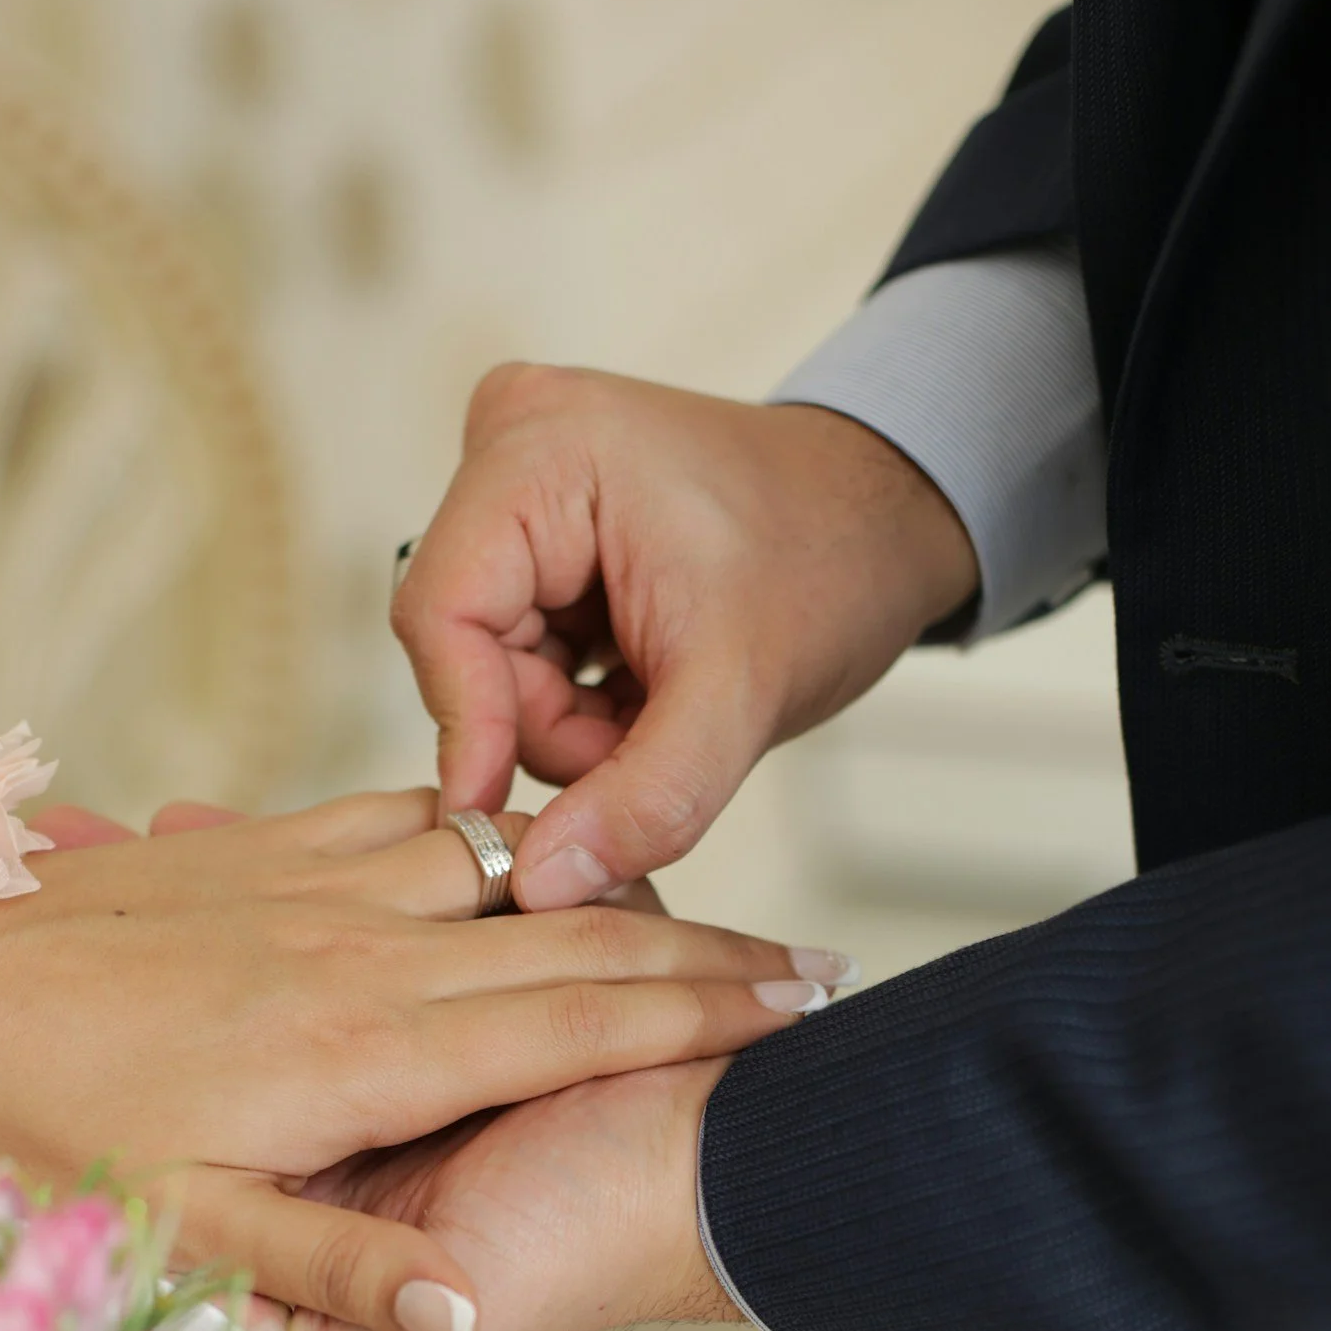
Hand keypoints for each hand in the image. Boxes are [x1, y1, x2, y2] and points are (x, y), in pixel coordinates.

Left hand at [0, 792, 825, 1330]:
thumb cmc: (48, 1129)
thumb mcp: (186, 1231)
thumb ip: (333, 1271)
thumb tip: (460, 1304)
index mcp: (367, 1050)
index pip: (580, 1019)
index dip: (703, 1017)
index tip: (807, 1013)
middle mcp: (362, 952)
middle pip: (571, 934)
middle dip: (700, 951)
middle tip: (808, 969)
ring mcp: (315, 885)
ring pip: (503, 864)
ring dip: (598, 886)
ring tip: (689, 920)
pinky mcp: (265, 847)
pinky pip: (407, 818)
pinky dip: (481, 837)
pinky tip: (509, 856)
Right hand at [393, 376, 978, 904]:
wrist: (888, 525)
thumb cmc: (830, 567)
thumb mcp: (741, 696)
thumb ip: (643, 799)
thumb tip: (536, 885)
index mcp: (540, 447)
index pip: (442, 616)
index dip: (473, 731)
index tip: (508, 828)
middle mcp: (509, 444)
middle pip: (465, 650)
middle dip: (554, 728)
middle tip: (647, 741)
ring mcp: (519, 487)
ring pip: (492, 670)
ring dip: (574, 724)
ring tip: (663, 708)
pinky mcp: (536, 532)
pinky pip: (518, 658)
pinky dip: (583, 701)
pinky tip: (647, 686)